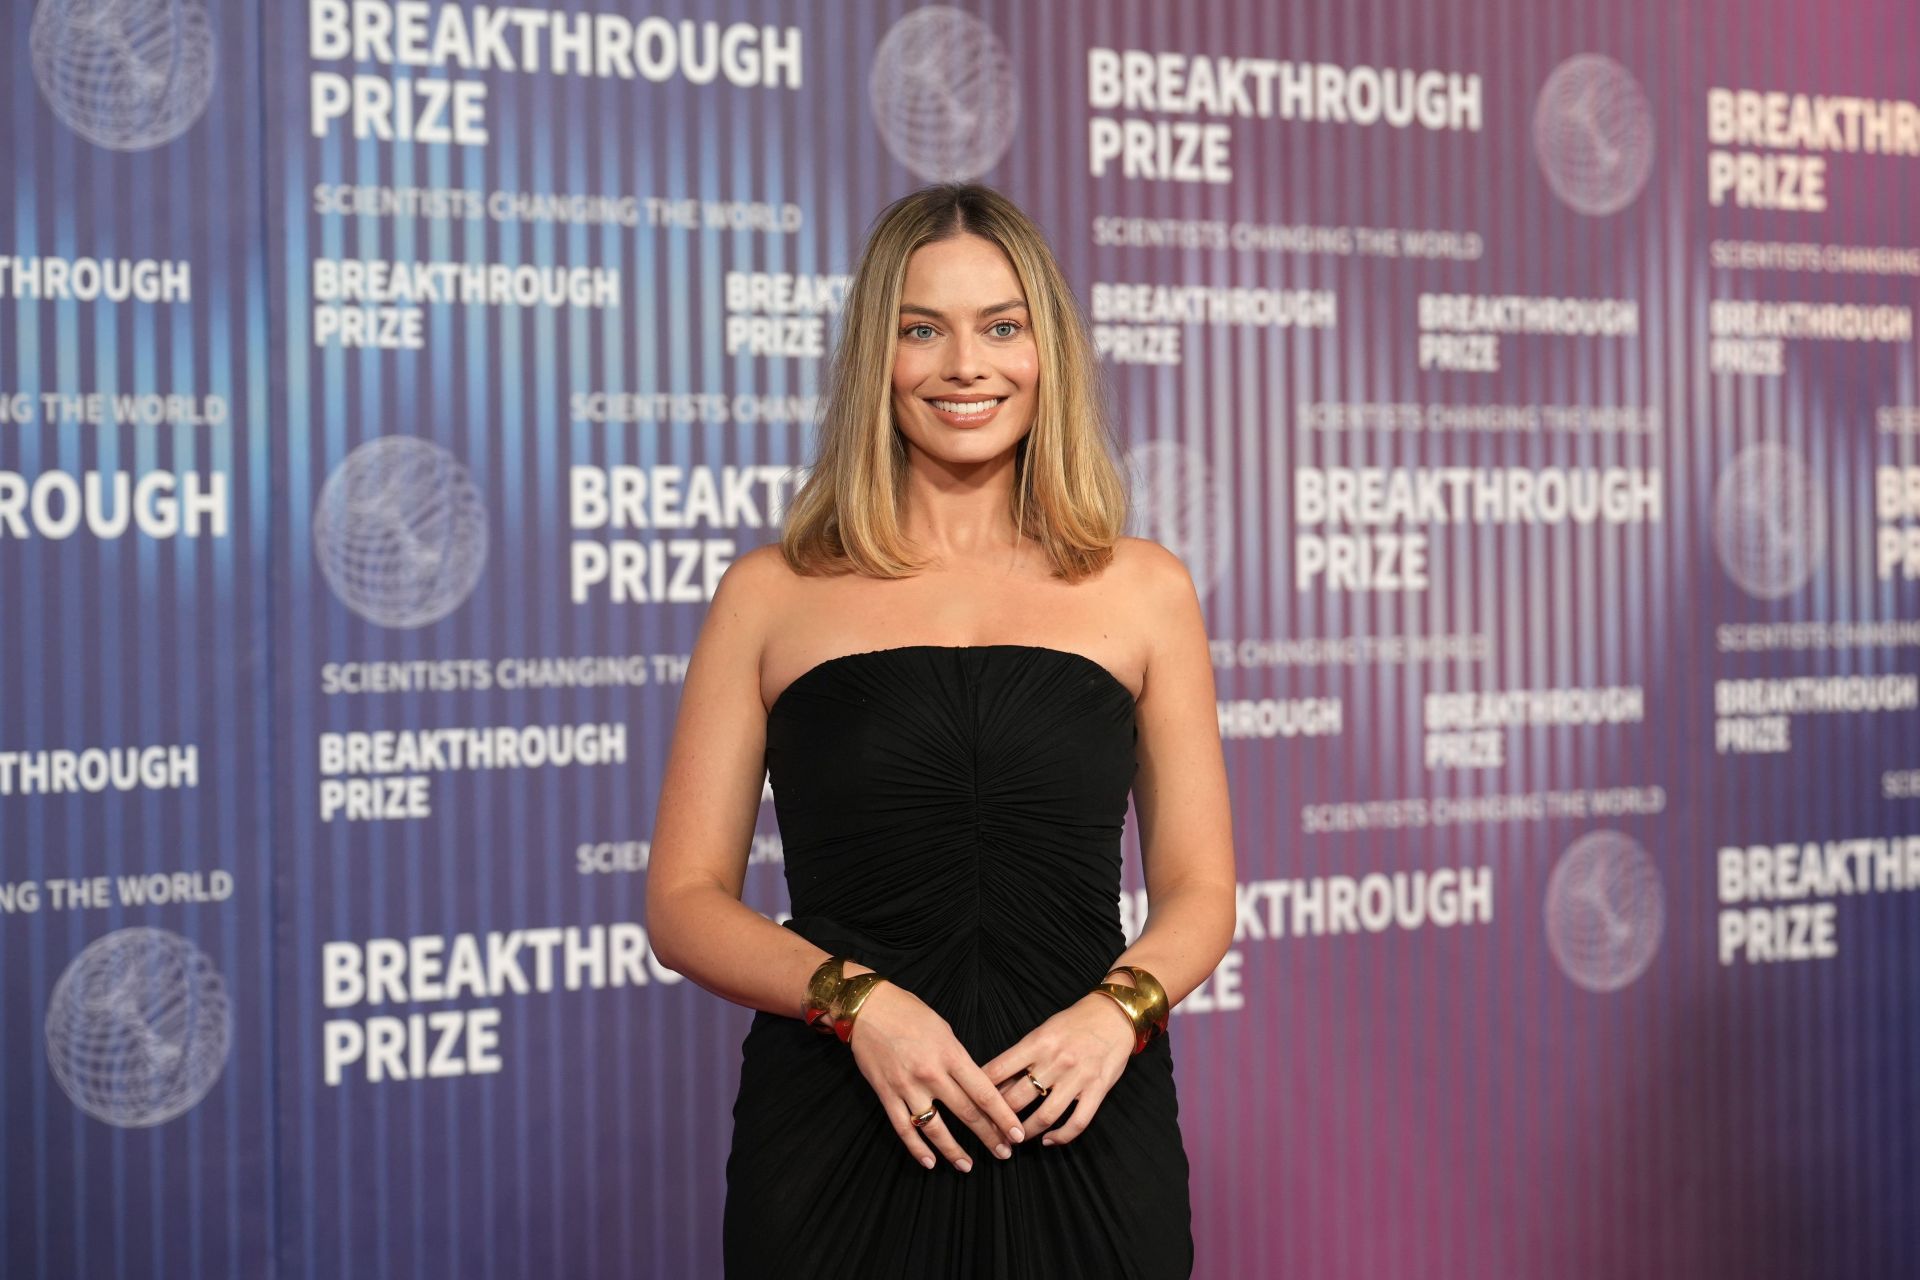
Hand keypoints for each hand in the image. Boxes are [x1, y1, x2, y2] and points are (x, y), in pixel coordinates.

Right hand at [841, 967, 1025, 1171]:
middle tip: (1004, 1154)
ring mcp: (907, 1086)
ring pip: (935, 1128)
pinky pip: (903, 1128)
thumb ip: (958, 1058)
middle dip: (989, 1136)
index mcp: (950, 1054)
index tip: (1017, 1134)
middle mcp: (931, 1073)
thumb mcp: (944, 1029)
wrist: (868, 1008)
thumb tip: (974, 1084)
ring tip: (968, 1166)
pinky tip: (930, 1162)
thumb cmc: (908, 1012)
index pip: (984, 1092)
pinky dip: (916, 1148)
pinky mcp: (886, 1094)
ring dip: (954, 1151)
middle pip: (966, 1112)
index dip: (1003, 1117)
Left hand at [979, 987, 1136, 1146]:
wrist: (1114, 1015)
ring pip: (1045, 1115)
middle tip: (989, 1129)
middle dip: (999, 1118)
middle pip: (1017, 1098)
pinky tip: (1049, 1141)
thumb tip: (996, 1081)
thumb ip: (1023, 1055)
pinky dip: (1061, 1137)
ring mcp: (1078, 1077)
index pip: (998, 1070)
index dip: (980, 1090)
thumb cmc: (1074, 1022)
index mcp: (1037, 1042)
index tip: (969, 1103)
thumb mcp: (1044, 1030)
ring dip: (1026, 1132)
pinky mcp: (1097, 1090)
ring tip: (1015, 1140)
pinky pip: (1077, 1122)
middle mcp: (1056, 1061)